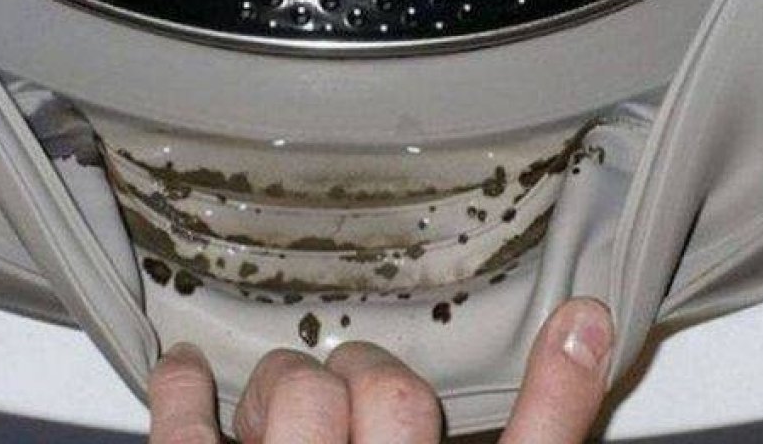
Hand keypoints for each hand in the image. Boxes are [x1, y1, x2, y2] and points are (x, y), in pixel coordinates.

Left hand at [148, 297, 612, 443]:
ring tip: (277, 411)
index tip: (562, 332)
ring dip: (283, 386)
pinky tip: (182, 371)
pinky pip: (183, 438)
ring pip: (295, 394)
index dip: (532, 383)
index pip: (472, 428)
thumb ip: (539, 435)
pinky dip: (179, 393)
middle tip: (350, 396)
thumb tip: (583, 330)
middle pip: (385, 391)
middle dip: (366, 380)